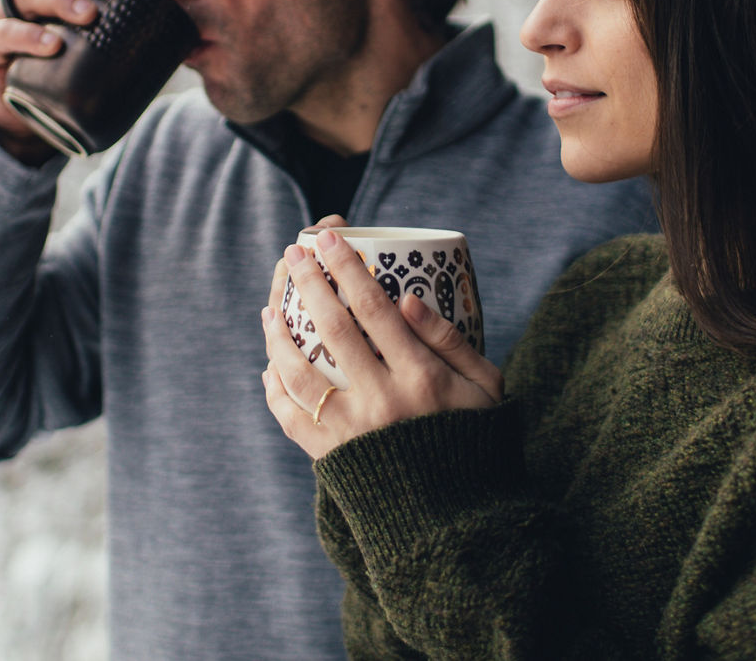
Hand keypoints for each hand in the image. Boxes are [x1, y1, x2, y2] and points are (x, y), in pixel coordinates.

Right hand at [0, 0, 124, 161]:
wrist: (35, 117)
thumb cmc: (76, 72)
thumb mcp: (104, 49)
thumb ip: (134, 37)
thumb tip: (191, 40)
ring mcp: (6, 14)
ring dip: (60, 1)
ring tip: (89, 16)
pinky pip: (1, 33)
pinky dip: (25, 35)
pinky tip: (51, 44)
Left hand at [262, 228, 502, 458]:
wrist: (456, 518)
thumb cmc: (474, 437)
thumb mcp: (485, 386)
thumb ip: (450, 340)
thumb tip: (406, 300)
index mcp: (421, 377)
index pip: (374, 308)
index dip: (346, 267)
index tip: (327, 237)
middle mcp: (381, 401)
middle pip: (331, 329)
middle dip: (308, 283)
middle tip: (294, 253)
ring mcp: (350, 432)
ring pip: (299, 372)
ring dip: (278, 335)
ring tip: (269, 308)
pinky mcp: (330, 459)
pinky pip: (290, 418)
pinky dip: (275, 388)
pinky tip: (270, 365)